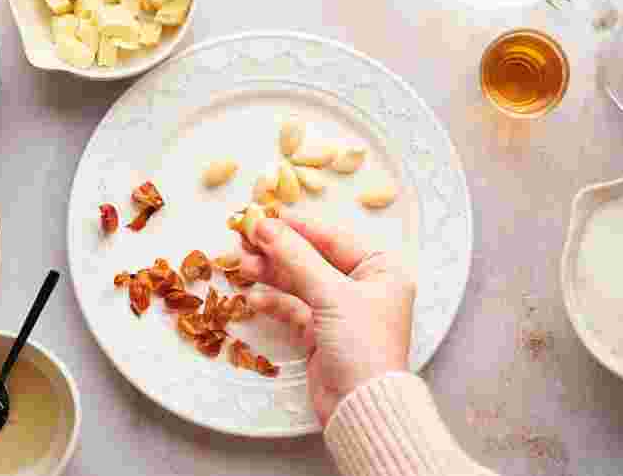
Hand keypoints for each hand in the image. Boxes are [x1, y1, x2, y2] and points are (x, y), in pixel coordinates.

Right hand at [238, 213, 415, 424]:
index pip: (333, 237)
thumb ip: (296, 257)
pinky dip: (275, 302)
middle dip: (279, 250)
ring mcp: (342, 310)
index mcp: (380, 269)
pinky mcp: (322, 333)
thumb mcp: (331, 294)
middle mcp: (364, 286)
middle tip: (245, 239)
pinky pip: (295, 308)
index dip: (297, 226)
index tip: (264, 215)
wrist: (362, 407)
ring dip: (272, 274)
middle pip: (314, 258)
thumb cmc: (362, 345)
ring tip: (242, 265)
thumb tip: (266, 225)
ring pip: (300, 283)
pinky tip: (253, 297)